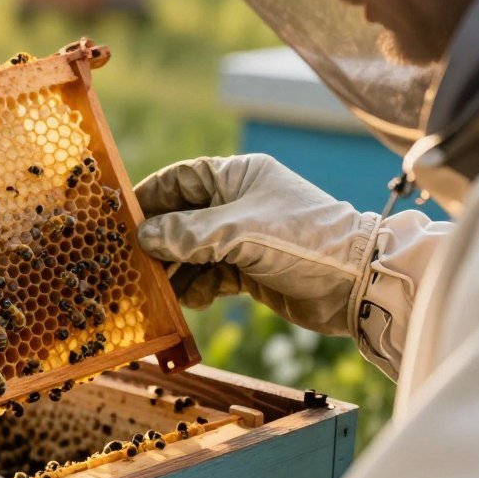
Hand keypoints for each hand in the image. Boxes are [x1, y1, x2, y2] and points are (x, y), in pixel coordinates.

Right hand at [134, 154, 379, 335]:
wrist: (358, 285)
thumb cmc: (303, 240)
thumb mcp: (239, 231)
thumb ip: (188, 233)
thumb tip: (144, 237)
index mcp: (238, 177)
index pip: (179, 179)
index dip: (149, 197)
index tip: (120, 218)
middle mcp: (238, 203)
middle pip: (181, 218)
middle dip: (158, 242)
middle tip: (133, 263)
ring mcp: (243, 237)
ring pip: (192, 251)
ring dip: (175, 270)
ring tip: (160, 290)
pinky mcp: (249, 268)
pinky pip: (209, 275)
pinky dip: (197, 287)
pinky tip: (192, 301)